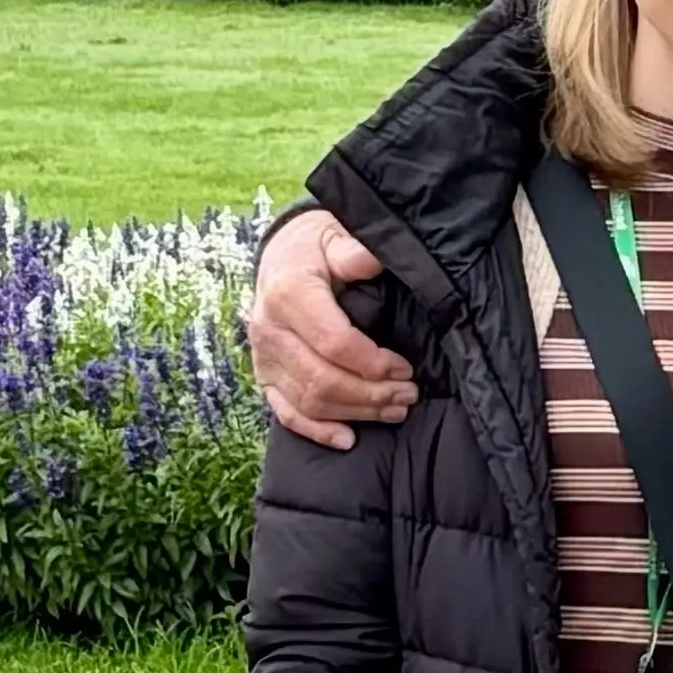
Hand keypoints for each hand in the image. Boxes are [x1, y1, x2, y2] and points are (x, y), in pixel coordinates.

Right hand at [253, 208, 416, 449]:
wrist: (280, 255)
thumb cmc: (316, 246)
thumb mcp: (334, 234)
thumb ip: (352, 250)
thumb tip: (371, 261)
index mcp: (289, 294)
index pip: (334, 342)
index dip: (374, 363)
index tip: (405, 368)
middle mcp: (269, 329)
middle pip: (323, 379)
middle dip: (371, 394)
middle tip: (408, 395)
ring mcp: (264, 356)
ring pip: (309, 401)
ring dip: (356, 412)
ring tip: (394, 410)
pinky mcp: (264, 374)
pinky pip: (285, 412)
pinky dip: (316, 430)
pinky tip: (347, 438)